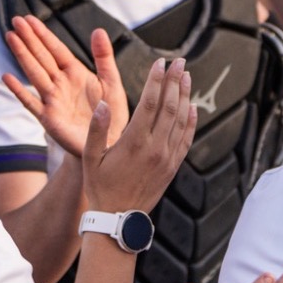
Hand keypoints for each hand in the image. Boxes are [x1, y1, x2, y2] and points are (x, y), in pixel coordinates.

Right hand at [0, 19, 128, 157]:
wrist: (108, 144)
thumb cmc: (110, 114)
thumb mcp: (111, 82)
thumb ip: (104, 57)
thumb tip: (98, 29)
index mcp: (75, 73)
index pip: (56, 49)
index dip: (43, 34)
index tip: (29, 18)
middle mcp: (60, 84)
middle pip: (42, 57)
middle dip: (29, 39)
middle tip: (16, 20)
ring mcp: (52, 100)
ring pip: (34, 73)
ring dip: (22, 55)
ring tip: (10, 37)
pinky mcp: (48, 118)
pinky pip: (31, 102)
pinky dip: (19, 90)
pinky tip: (6, 77)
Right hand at [83, 56, 194, 213]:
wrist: (118, 219)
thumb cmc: (100, 187)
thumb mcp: (90, 158)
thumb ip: (96, 129)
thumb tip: (104, 102)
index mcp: (133, 143)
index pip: (150, 103)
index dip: (157, 80)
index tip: (161, 63)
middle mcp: (154, 148)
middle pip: (169, 107)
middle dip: (175, 81)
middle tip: (180, 62)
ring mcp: (167, 158)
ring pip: (181, 121)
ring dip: (185, 97)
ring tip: (187, 77)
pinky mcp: (173, 167)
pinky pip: (186, 140)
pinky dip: (191, 122)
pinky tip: (192, 107)